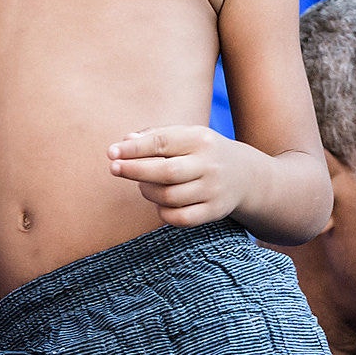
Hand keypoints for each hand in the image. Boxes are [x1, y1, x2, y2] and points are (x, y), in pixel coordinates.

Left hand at [108, 126, 249, 226]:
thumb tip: (125, 141)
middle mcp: (209, 164)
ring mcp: (213, 190)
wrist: (244, 175)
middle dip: (135, 171)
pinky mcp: (214, 211)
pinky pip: (180, 218)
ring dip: (148, 192)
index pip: (162, 142)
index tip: (111, 153)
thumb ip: (155, 136)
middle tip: (114, 169)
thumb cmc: (202, 152)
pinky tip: (159, 203)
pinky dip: (162, 212)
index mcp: (200, 139)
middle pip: (165, 172)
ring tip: (143, 184)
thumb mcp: (186, 135)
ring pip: (169, 197)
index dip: (133, 149)